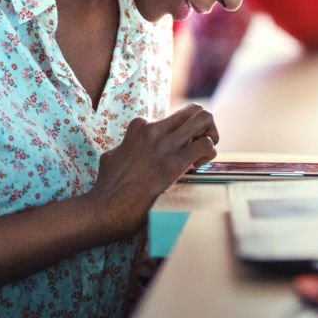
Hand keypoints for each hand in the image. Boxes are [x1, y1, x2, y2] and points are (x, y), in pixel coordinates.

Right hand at [87, 103, 218, 235]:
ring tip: (203, 155)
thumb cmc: (107, 187)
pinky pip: (206, 145)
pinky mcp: (175, 162)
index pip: (170, 118)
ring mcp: (165, 144)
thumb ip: (126, 147)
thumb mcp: (112, 156)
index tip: (176, 152)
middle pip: (193, 110)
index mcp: (139, 128)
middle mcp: (154, 130)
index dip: (178, 136)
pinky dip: (209, 154)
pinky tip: (197, 168)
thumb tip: (127, 149)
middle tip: (201, 144)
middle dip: (204, 125)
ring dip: (211, 135)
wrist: (106, 207)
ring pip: (204, 118)